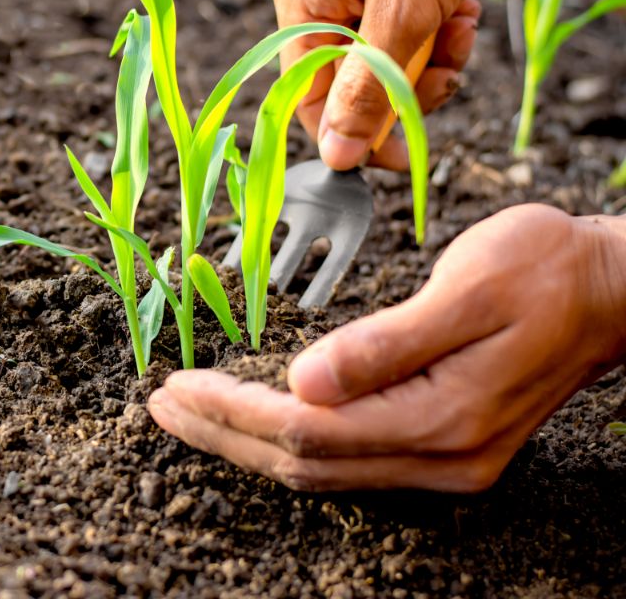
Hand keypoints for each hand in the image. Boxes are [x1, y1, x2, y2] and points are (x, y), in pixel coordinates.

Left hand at [148, 205, 625, 490]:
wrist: (612, 290)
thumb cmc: (543, 270)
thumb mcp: (467, 288)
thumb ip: (385, 343)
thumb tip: (303, 380)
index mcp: (444, 416)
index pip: (310, 430)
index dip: (235, 411)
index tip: (178, 384)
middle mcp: (442, 456)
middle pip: (306, 462)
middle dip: (225, 434)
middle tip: (161, 404)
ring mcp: (446, 462)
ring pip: (323, 470)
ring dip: (248, 442)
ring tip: (189, 412)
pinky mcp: (445, 449)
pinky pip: (348, 461)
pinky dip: (290, 442)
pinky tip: (255, 420)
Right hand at [272, 0, 520, 170]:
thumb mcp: (403, 18)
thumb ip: (367, 92)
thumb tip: (337, 158)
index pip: (308, 96)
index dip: (354, 133)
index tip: (404, 154)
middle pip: (349, 72)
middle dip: (405, 81)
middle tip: (451, 71)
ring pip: (379, 43)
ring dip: (427, 49)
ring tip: (463, 22)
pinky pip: (396, 9)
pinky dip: (430, 17)